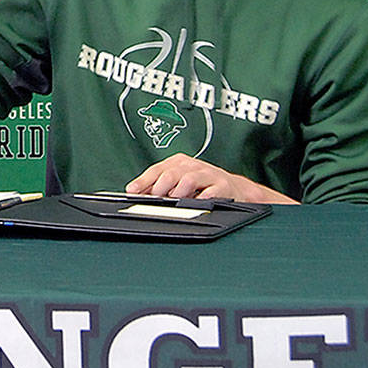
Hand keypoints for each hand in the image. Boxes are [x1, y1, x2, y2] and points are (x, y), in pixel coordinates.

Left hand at [124, 153, 297, 203]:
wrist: (235, 189)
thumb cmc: (202, 185)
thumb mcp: (179, 182)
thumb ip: (158, 186)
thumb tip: (135, 193)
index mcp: (179, 163)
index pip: (157, 169)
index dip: (143, 181)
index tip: (132, 191)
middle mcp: (193, 166)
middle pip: (171, 173)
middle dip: (159, 187)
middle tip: (153, 199)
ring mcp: (208, 174)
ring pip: (189, 179)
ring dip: (178, 191)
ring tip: (172, 200)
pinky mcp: (223, 186)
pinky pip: (210, 192)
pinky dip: (201, 198)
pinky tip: (194, 203)